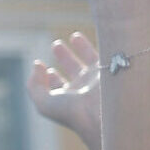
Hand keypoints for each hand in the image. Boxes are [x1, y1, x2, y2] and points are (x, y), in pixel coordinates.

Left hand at [28, 31, 105, 149]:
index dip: (49, 77)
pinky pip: (106, 53)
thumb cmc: (73, 112)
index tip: (43, 67)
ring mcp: (100, 79)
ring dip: (82, 47)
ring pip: (91, 59)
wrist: (105, 113)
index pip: (57, 86)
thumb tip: (37, 64)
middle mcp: (85, 89)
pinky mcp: (114, 70)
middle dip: (64, 57)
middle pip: (73, 69)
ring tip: (74, 36)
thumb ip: (34, 85)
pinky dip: (100, 45)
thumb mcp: (44, 102)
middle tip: (56, 44)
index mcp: (69, 99)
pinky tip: (94, 36)